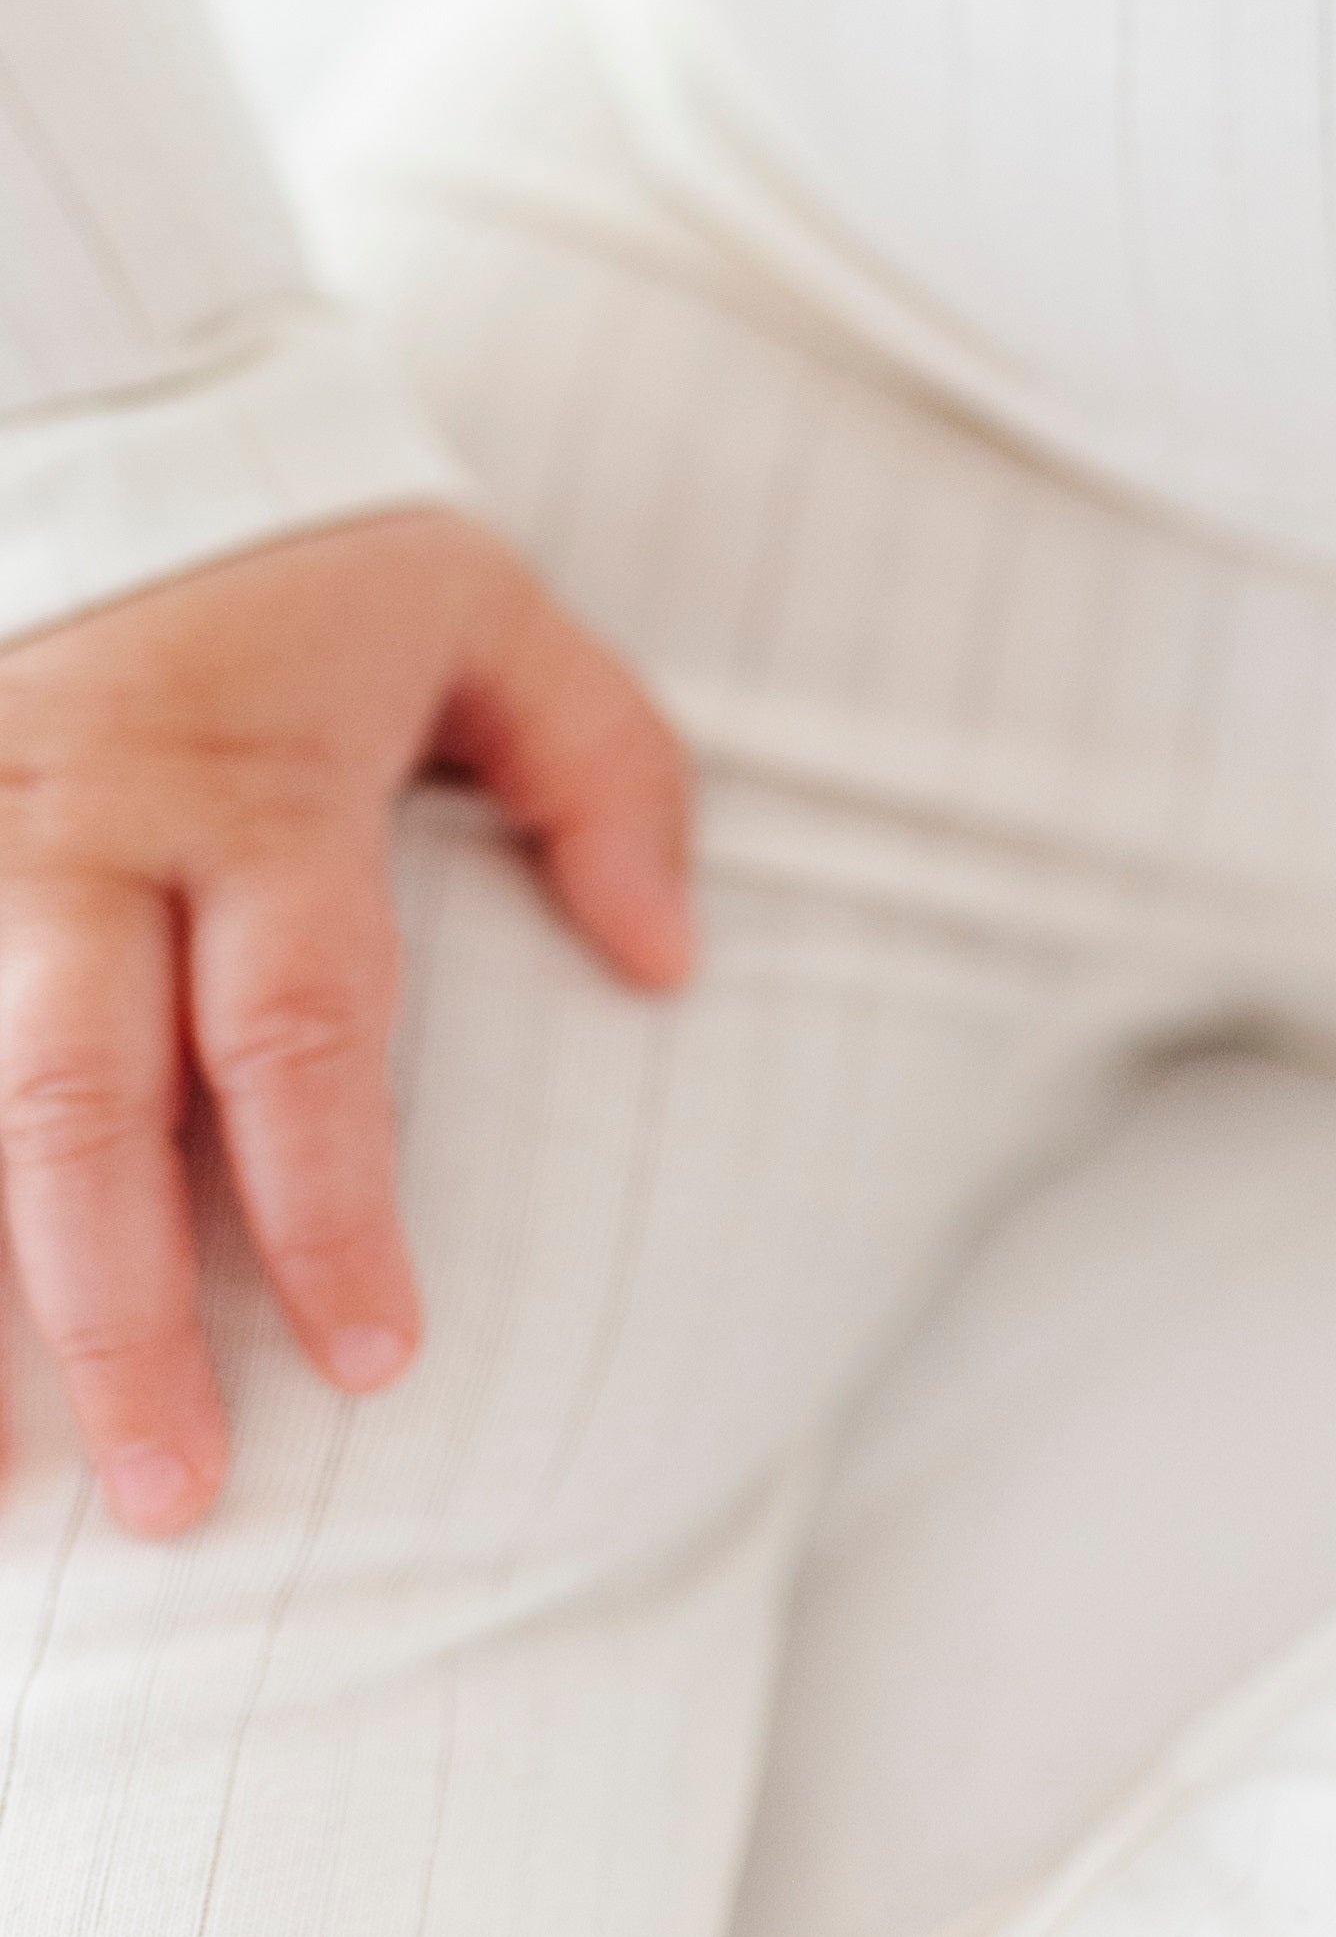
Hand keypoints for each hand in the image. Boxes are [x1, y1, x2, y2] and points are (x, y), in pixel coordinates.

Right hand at [0, 507, 689, 1540]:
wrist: (121, 431)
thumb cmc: (326, 569)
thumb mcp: (495, 620)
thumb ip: (602, 773)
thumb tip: (668, 961)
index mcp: (254, 792)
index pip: (298, 1025)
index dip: (331, 1200)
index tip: (378, 1361)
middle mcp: (84, 842)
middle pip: (83, 1103)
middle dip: (115, 1317)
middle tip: (176, 1497)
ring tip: (2, 1506)